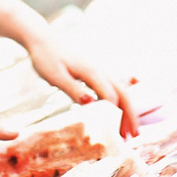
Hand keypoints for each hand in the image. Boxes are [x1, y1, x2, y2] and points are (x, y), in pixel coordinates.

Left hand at [24, 32, 138, 136]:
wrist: (43, 40)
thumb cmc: (46, 58)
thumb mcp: (56, 76)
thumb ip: (73, 89)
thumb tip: (91, 104)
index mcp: (91, 72)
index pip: (110, 96)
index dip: (114, 115)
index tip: (114, 134)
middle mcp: (100, 70)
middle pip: (124, 93)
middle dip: (131, 114)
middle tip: (133, 136)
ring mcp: (100, 70)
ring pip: (121, 91)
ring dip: (127, 110)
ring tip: (127, 131)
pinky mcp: (95, 72)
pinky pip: (114, 88)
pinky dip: (119, 103)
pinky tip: (117, 115)